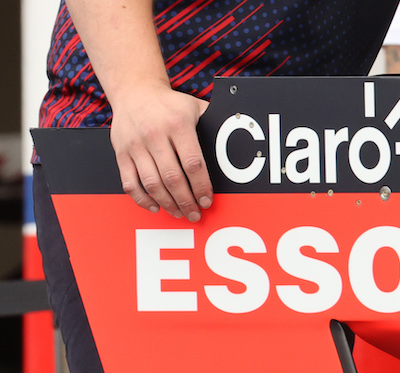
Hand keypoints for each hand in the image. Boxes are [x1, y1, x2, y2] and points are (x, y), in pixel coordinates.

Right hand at [109, 84, 211, 220]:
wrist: (134, 91)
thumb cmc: (169, 105)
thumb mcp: (194, 107)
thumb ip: (214, 123)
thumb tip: (237, 139)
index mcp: (177, 125)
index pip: (193, 164)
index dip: (201, 187)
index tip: (207, 200)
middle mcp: (154, 135)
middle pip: (172, 178)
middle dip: (186, 202)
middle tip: (195, 214)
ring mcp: (135, 145)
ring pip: (151, 184)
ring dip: (167, 204)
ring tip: (179, 213)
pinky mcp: (121, 152)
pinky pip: (129, 183)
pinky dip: (142, 199)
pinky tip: (155, 207)